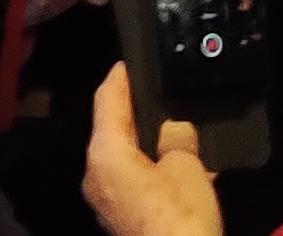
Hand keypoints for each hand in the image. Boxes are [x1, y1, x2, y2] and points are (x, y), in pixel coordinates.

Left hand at [82, 64, 223, 235]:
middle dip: (138, 114)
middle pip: (113, 131)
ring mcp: (107, 202)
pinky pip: (135, 183)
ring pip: (126, 159)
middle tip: (161, 94)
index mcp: (104, 154)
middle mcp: (96, 175)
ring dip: (150, 146)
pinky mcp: (123, 220)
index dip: (120, 78)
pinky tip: (182, 169)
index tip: (130, 62)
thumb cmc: (179, 216)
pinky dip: (154, 171)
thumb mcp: (186, 167)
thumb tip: (175, 130)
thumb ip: (178, 139)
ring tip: (180, 131)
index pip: (106, 101)